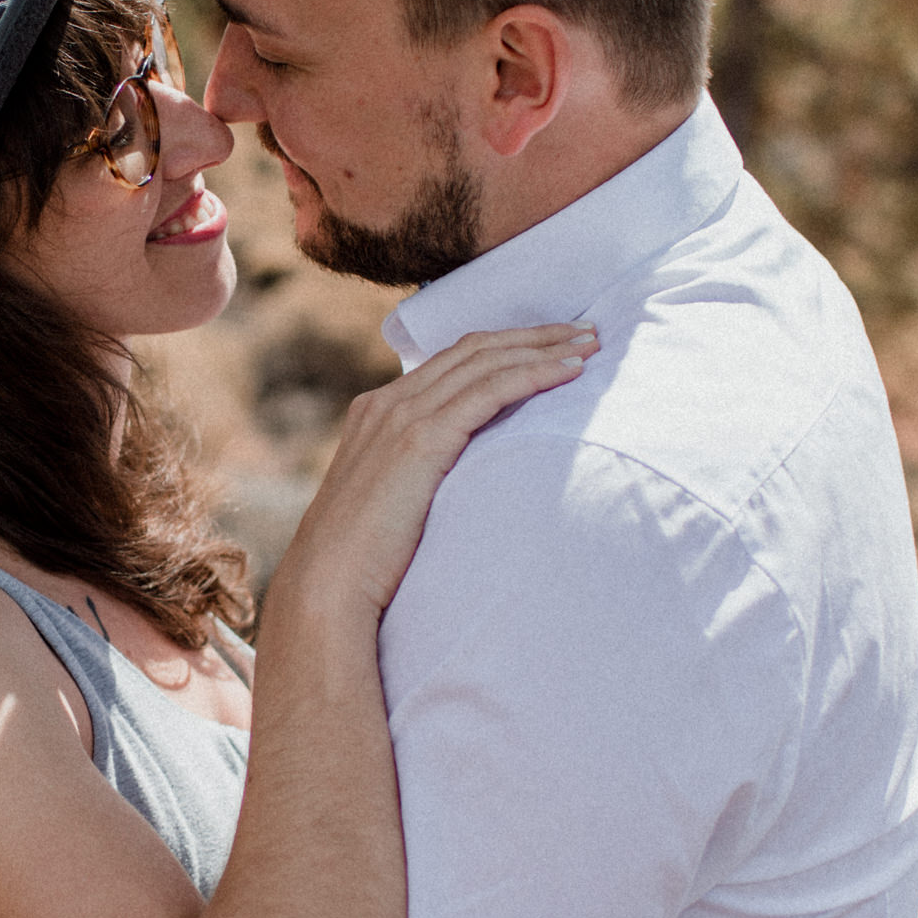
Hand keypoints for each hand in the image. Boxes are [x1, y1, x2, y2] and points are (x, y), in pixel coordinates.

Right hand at [273, 323, 595, 622]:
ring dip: (543, 348)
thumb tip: (463, 484)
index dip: (507, 346)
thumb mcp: (391, 504)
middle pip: (474, 348)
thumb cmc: (364, 562)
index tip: (554, 346)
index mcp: (377, 411)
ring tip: (591, 345)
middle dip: (535, 336)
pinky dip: (533, 374)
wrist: (327, 586)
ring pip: (486, 360)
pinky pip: (489, 390)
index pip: (453, 361)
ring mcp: (401, 416)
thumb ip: (420, 477)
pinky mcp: (421, 439)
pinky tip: (569, 373)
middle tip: (586, 331)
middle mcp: (387, 402)